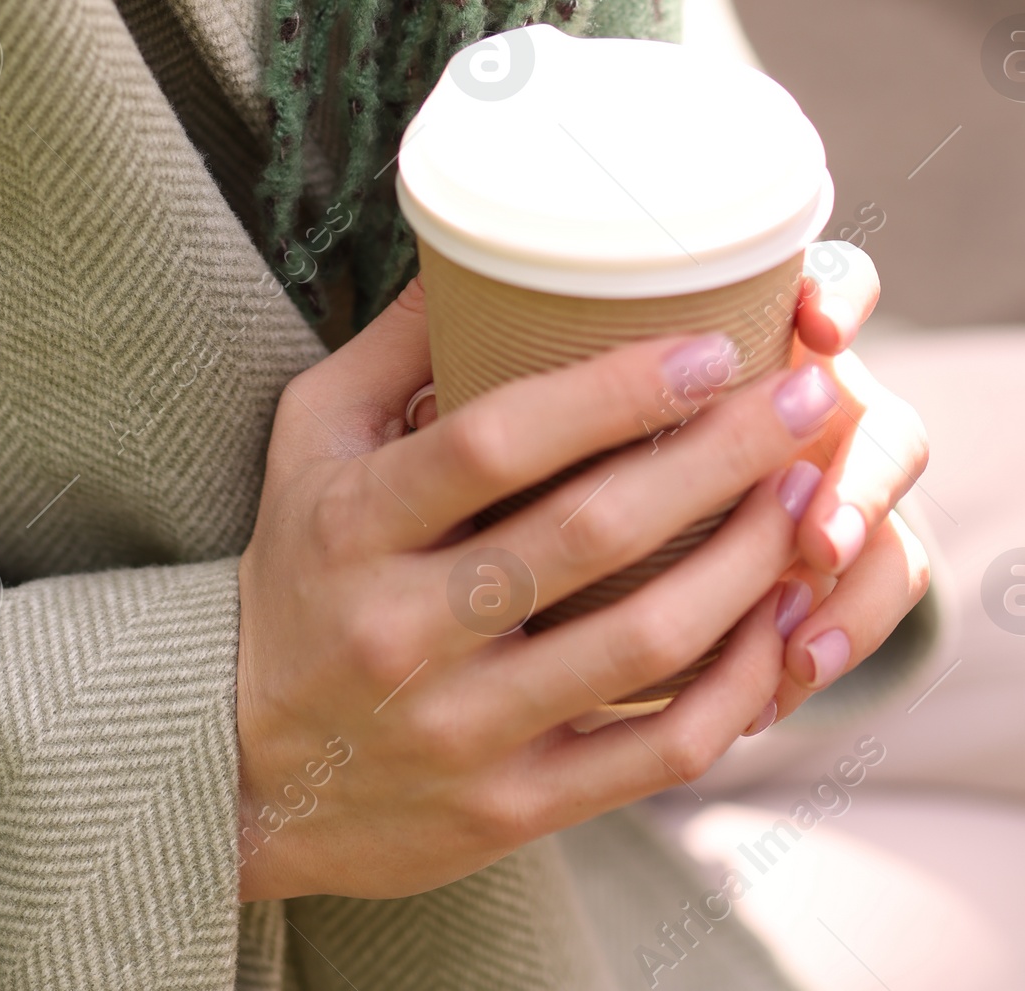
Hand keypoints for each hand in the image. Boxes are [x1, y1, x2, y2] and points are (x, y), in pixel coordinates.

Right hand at [235, 263, 927, 903]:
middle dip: (720, 459)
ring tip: (810, 497)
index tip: (711, 346)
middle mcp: (406, 627)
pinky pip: (652, 755)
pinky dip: (735, 690)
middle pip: (590, 536)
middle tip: (806, 399)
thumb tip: (481, 240)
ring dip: (746, 566)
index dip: (614, 392)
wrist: (239, 763)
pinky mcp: (509, 809)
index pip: (497, 443)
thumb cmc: (295, 567)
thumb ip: (394, 345)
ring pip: (640, 647)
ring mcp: (462, 727)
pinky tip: (779, 625)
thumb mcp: (310, 438)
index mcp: (358, 520)